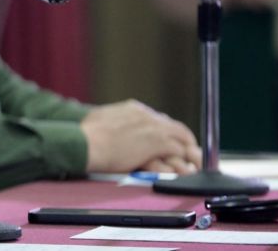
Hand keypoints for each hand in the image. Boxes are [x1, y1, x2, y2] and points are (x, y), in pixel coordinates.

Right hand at [81, 100, 201, 172]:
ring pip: (182, 137)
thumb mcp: (100, 120)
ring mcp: (153, 127)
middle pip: (174, 126)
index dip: (166, 132)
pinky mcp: (157, 142)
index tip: (167, 142)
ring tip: (190, 162)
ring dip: (186, 151)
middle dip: (182, 140)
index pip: (159, 120)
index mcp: (133, 109)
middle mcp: (146, 115)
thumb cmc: (87, 135)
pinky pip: (179, 150)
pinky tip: (183, 168)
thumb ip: (112, 121)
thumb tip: (107, 123)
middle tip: (186, 153)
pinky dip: (184, 160)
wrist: (86, 142)